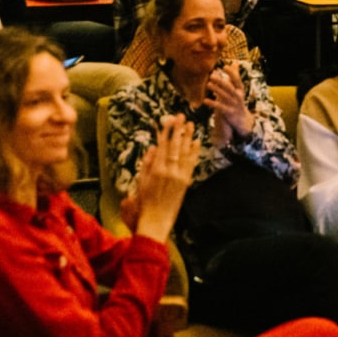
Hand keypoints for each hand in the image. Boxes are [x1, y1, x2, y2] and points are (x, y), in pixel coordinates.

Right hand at [126, 116, 199, 242]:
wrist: (156, 220)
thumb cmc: (144, 202)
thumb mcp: (140, 181)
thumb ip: (147, 163)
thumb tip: (154, 147)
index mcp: (156, 169)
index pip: (163, 145)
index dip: (166, 131)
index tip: (169, 119)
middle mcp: (169, 170)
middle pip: (175, 145)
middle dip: (178, 129)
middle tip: (182, 116)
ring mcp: (179, 176)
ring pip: (185, 153)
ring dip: (188, 137)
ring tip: (191, 125)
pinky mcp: (186, 183)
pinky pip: (191, 164)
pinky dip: (194, 153)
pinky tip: (197, 143)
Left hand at [203, 63, 253, 140]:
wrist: (242, 119)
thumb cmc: (237, 100)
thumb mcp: (238, 88)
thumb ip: (235, 75)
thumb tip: (235, 62)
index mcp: (240, 89)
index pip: (237, 80)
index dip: (232, 73)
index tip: (225, 67)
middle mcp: (238, 96)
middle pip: (230, 88)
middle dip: (221, 81)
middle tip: (211, 75)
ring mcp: (234, 105)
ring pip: (225, 97)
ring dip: (217, 90)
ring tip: (208, 84)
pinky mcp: (229, 113)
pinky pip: (220, 107)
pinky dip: (213, 103)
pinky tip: (205, 100)